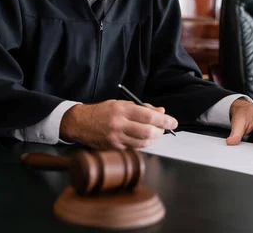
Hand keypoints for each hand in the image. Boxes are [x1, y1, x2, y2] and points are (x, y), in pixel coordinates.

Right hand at [59, 100, 177, 148]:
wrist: (80, 123)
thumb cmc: (102, 111)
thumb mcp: (121, 103)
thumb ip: (142, 108)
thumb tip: (161, 111)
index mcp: (122, 109)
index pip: (149, 116)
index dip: (164, 120)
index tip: (173, 122)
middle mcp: (119, 124)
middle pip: (148, 132)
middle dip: (161, 132)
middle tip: (165, 129)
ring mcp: (116, 138)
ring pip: (142, 142)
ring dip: (153, 139)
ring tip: (155, 134)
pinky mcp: (113, 148)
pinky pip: (134, 148)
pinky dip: (142, 144)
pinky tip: (143, 139)